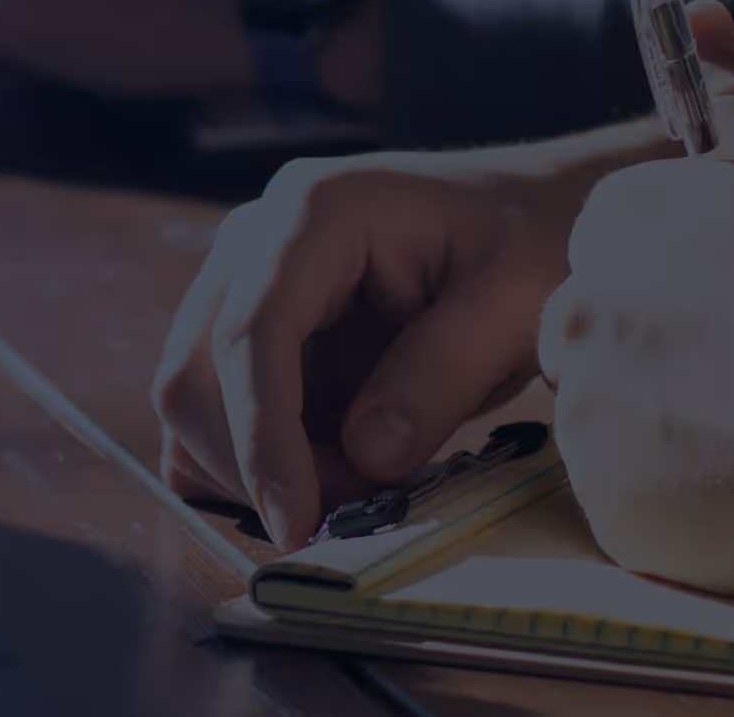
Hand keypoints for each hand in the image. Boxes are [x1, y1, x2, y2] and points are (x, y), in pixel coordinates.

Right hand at [152, 149, 613, 549]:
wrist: (538, 215)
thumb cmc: (535, 240)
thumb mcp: (514, 302)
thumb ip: (440, 374)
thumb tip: (366, 457)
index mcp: (314, 212)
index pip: (251, 331)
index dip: (262, 436)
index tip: (296, 523)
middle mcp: (256, 242)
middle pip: (196, 373)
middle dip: (259, 464)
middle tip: (355, 512)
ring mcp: (244, 285)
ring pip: (194, 403)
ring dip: (257, 469)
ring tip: (361, 486)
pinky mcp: (254, 333)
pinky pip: (219, 415)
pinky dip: (259, 463)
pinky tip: (335, 470)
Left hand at [539, 2, 733, 601]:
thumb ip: (733, 97)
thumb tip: (694, 10)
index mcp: (619, 222)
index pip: (617, 254)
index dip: (686, 290)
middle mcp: (581, 309)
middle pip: (597, 339)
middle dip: (660, 361)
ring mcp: (586, 412)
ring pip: (611, 425)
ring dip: (669, 435)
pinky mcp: (607, 502)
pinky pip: (632, 505)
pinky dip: (681, 505)